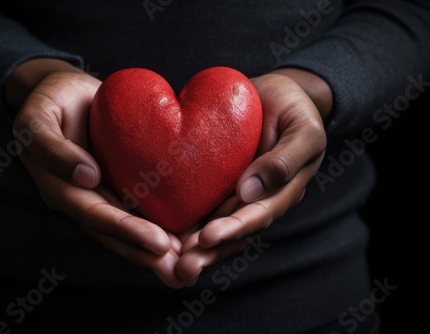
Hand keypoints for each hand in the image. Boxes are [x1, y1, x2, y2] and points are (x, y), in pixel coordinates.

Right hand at [8, 59, 187, 287]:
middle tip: (182, 273)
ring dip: (158, 250)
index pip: (96, 216)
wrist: (67, 92)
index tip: (159, 244)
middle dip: (148, 254)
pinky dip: (161, 222)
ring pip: (131, 227)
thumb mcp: (37, 120)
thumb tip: (86, 178)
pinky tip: (186, 235)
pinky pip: (142, 205)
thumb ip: (53, 149)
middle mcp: (84, 199)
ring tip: (189, 267)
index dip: (126, 232)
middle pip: (116, 234)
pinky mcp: (121, 182)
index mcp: (61, 189)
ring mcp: (104, 192)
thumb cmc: (49, 102)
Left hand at [175, 70, 328, 280]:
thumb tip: (250, 191)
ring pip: (217, 226)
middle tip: (183, 267)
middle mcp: (259, 200)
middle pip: (235, 232)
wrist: (276, 94)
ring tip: (172, 264)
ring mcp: (238, 194)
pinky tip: (166, 237)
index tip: (206, 238)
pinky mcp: (220, 184)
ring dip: (196, 248)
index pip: (258, 217)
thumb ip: (284, 161)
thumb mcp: (304, 131)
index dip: (234, 229)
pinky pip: (203, 206)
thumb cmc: (295, 109)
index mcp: (283, 192)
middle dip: (209, 251)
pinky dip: (187, 224)